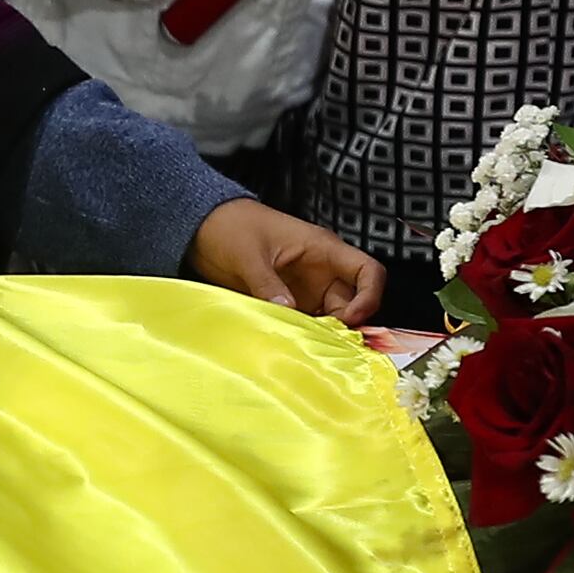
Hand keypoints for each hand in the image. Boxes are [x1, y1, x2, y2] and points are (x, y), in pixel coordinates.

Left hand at [185, 199, 384, 323]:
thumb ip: (267, 283)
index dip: (369, 297)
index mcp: (323, 249)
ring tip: (305, 346)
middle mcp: (321, 271)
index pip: (368, 271)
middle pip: (353, 303)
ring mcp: (306, 289)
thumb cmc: (232, 226)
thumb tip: (287, 309)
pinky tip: (291, 343)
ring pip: (331, 318)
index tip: (351, 319)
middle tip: (324, 343)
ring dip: (324, 334)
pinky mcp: (290, 303)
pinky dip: (305, 335)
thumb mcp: (248, 254)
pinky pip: (307, 323)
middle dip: (344, 326)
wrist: (205, 226)